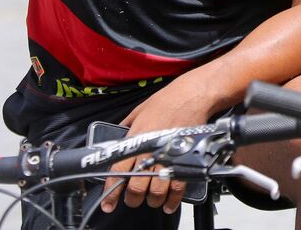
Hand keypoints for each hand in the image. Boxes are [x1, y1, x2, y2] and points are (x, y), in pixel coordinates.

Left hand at [100, 78, 217, 214]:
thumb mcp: (139, 111)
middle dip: (132, 198)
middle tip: (132, 199)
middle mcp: (150, 152)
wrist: (191, 96)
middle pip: (136, 187)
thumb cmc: (166, 100)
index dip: (111, 191)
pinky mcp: (184, 160)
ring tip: (151, 199)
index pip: (118, 172)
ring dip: (152, 200)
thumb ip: (127, 126)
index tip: (108, 203)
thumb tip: (119, 135)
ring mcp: (168, 157)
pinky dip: (173, 200)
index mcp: (136, 140)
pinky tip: (168, 204)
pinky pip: (178, 187)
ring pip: (156, 191)